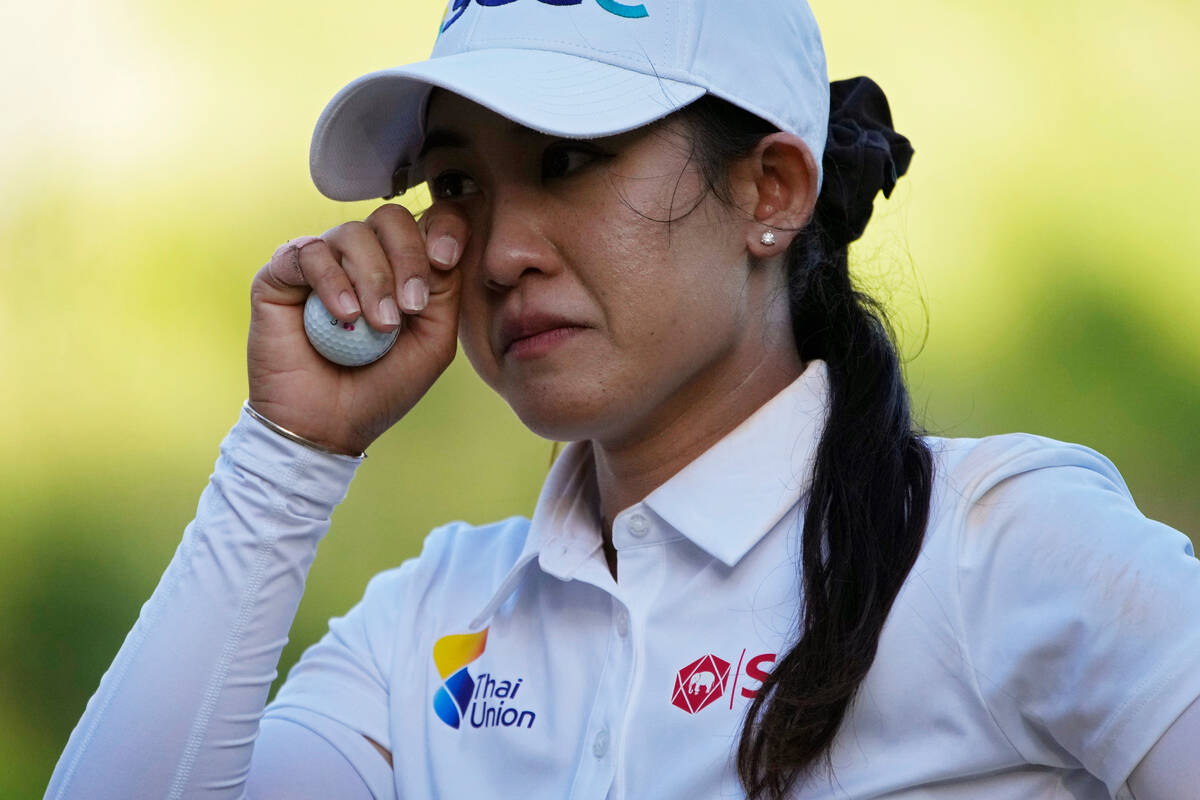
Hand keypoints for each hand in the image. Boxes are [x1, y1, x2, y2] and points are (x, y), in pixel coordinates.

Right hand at [247, 202, 468, 454]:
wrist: (328, 426)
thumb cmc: (382, 386)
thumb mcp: (433, 342)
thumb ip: (445, 291)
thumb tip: (442, 245)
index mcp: (400, 267)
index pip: (426, 220)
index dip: (443, 228)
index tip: (446, 261)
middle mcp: (360, 258)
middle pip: (390, 218)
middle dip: (409, 257)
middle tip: (410, 308)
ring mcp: (320, 263)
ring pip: (352, 233)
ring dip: (373, 280)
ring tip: (377, 325)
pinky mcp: (280, 275)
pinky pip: (309, 252)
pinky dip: (333, 281)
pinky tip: (345, 316)